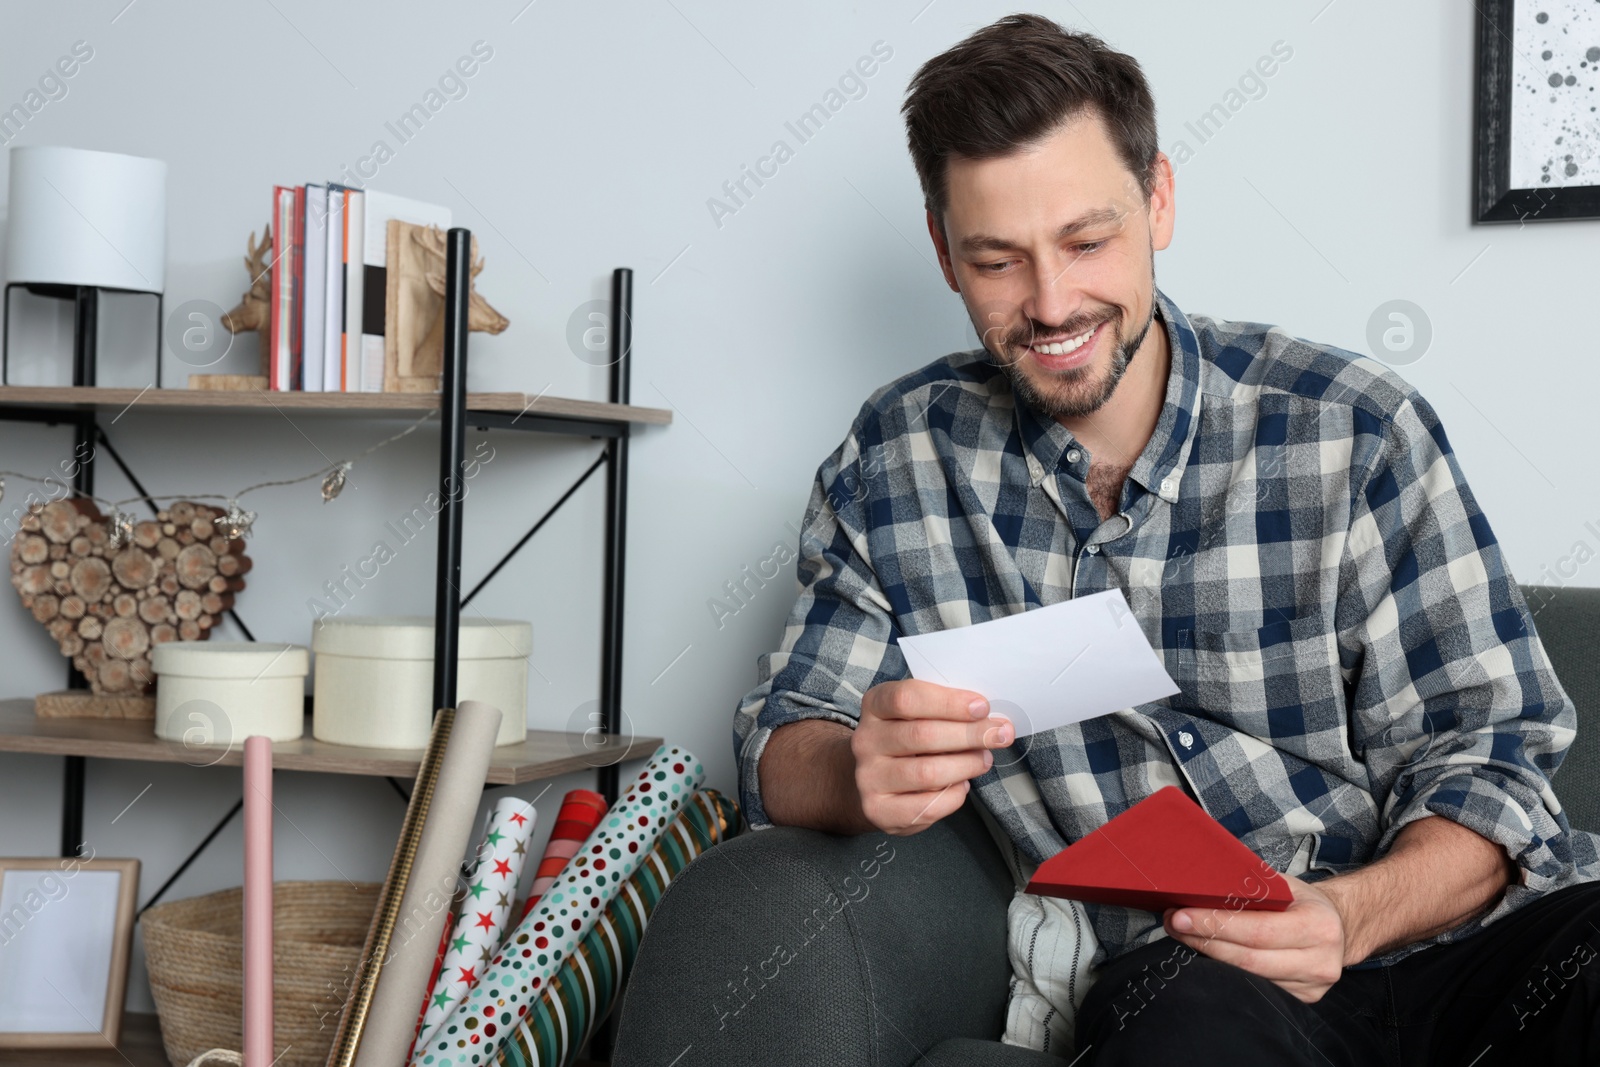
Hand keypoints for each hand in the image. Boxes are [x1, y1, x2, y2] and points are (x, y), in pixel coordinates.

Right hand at [853, 679, 1015, 834]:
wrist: (872, 781)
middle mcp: (865, 740)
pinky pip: (927, 805)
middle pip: (921, 735)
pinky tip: (961, 784)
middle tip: (999, 735)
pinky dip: (953, 794)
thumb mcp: (916, 714)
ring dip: (966, 765)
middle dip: (969, 734)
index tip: (982, 707)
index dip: (948, 702)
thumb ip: (944, 711)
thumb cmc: (907, 741)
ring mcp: (868, 777)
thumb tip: (989, 719)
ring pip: (927, 772)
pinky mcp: (879, 809)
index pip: (907, 698)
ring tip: (984, 759)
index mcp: (874, 706)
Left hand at [1162, 873, 1348, 1002]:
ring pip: (1247, 977)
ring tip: (1183, 934)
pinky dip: (1226, 971)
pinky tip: (1207, 953)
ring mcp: (1311, 987)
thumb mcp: (1284, 885)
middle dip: (1204, 940)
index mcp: (1319, 926)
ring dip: (1209, 955)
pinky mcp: (1301, 1000)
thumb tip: (1199, 886)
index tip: (1182, 915)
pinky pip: (1255, 988)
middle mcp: (1320, 961)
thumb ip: (1250, 888)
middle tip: (1174, 923)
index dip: (1216, 925)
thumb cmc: (1302, 902)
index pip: (1257, 930)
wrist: (1338, 926)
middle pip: (1248, 959)